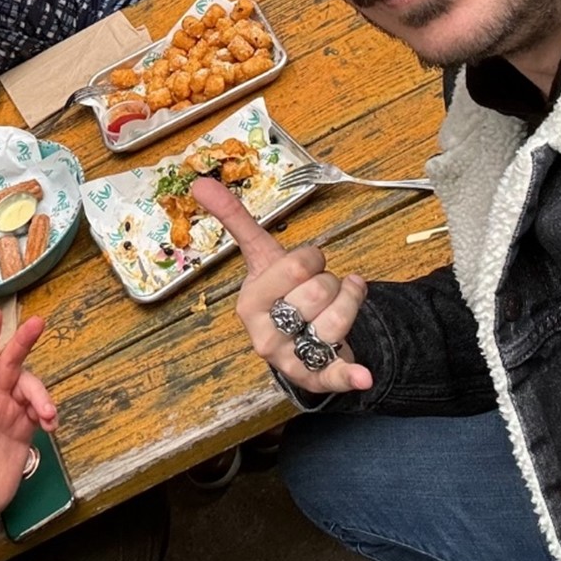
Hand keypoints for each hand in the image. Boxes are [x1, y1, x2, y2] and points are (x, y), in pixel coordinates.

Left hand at [0, 308, 58, 533]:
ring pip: (29, 387)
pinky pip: (40, 410)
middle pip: (10, 364)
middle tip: (38, 323)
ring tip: (48, 417)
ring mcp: (9, 414)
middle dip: (23, 342)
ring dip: (42, 395)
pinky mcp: (24, 429)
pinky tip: (50, 426)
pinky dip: (48, 412)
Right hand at [192, 177, 373, 396]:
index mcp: (249, 304)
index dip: (311, 258)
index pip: (294, 265)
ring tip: (341, 304)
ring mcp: (290, 360)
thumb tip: (198, 181)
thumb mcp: (262, 258)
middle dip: (330, 280)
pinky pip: (336, 375)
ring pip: (338, 320)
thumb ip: (235, 220)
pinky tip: (362, 377)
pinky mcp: (316, 378)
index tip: (310, 261)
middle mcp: (264, 336)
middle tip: (320, 290)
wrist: (295, 340)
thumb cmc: (281, 295)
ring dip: (351, 303)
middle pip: (320, 290)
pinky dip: (351, 376)